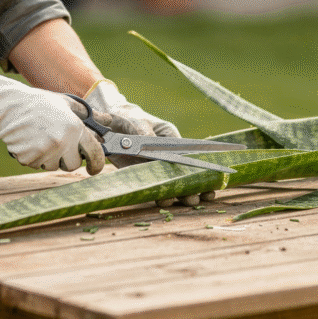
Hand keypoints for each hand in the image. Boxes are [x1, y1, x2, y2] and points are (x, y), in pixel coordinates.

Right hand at [0, 71, 104, 174]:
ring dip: (50, 157)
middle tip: (59, 143)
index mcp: (75, 128)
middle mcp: (62, 141)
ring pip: (54, 166)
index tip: (94, 168)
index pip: (94, 153)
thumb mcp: (67, 103)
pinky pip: (37, 165)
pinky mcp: (29, 158)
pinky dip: (35, 157)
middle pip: (73, 165)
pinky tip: (30, 141)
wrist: (9, 106)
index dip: (97, 164)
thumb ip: (89, 115)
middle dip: (68, 158)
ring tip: (41, 138)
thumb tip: (108, 121)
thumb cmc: (40, 103)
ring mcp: (45, 152)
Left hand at [84, 80, 212, 206]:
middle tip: (198, 195)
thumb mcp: (136, 120)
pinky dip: (160, 194)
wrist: (109, 124)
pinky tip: (167, 201)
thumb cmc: (128, 117)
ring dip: (179, 192)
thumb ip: (143, 130)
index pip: (186, 153)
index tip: (207, 175)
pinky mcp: (140, 173)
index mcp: (169, 138)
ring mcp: (153, 165)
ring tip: (189, 201)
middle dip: (193, 184)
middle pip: (182, 171)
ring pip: (169, 181)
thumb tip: (149, 140)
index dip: (197, 166)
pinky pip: (151, 185)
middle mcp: (164, 154)